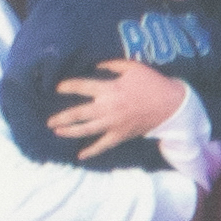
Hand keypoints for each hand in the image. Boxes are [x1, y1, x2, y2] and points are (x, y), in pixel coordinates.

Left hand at [44, 59, 184, 152]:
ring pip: (87, 130)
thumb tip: (96, 65)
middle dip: (61, 117)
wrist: (171, 105)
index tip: (57, 88)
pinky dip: (92, 151)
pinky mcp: (121, 135)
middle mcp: (108, 108)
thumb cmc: (151, 83)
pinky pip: (103, 145)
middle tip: (49, 121)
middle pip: (79, 113)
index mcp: (109, 89)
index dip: (67, 87)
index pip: (81, 87)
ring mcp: (114, 124)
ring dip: (70, 132)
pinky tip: (80, 155)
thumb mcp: (132, 67)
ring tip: (57, 132)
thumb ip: (112, 64)